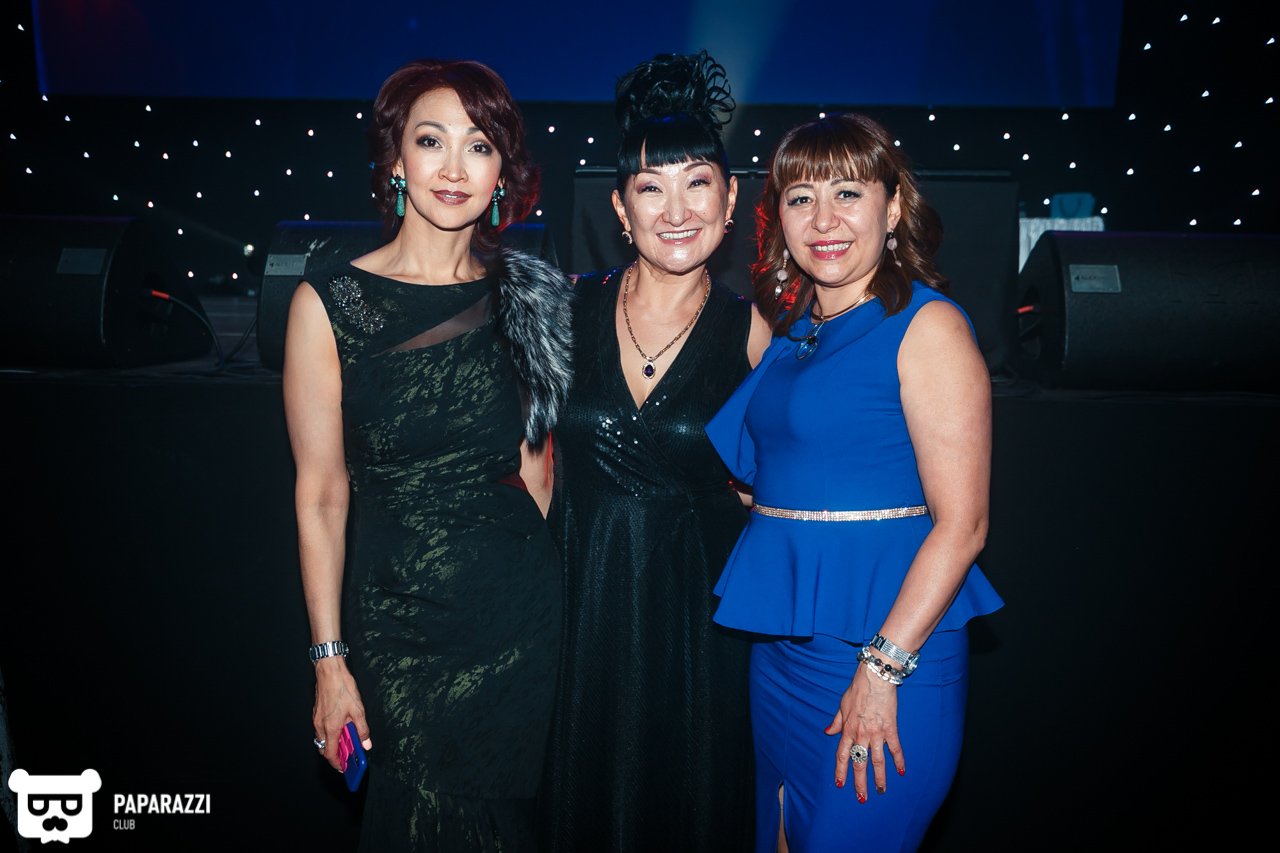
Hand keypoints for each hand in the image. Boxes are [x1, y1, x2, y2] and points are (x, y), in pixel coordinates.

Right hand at [312, 657, 372, 772]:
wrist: (330, 671)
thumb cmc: (342, 688)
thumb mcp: (358, 710)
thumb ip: (362, 729)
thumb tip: (366, 743)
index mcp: (330, 728)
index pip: (330, 754)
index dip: (337, 763)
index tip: (345, 768)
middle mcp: (320, 726)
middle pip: (325, 748)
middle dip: (336, 754)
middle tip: (348, 755)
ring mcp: (317, 719)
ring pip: (323, 738)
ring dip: (334, 742)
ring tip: (348, 740)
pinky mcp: (317, 712)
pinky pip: (322, 729)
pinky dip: (331, 733)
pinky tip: (342, 727)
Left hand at [825, 663, 904, 801]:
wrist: (874, 678)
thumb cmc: (857, 689)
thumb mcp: (842, 705)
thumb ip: (836, 722)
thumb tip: (827, 732)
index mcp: (848, 729)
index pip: (843, 755)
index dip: (841, 771)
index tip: (840, 785)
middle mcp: (861, 734)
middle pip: (860, 763)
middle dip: (860, 783)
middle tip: (862, 798)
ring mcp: (876, 733)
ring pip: (877, 761)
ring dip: (879, 778)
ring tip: (881, 791)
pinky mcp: (890, 728)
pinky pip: (895, 748)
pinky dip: (899, 760)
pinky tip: (902, 772)